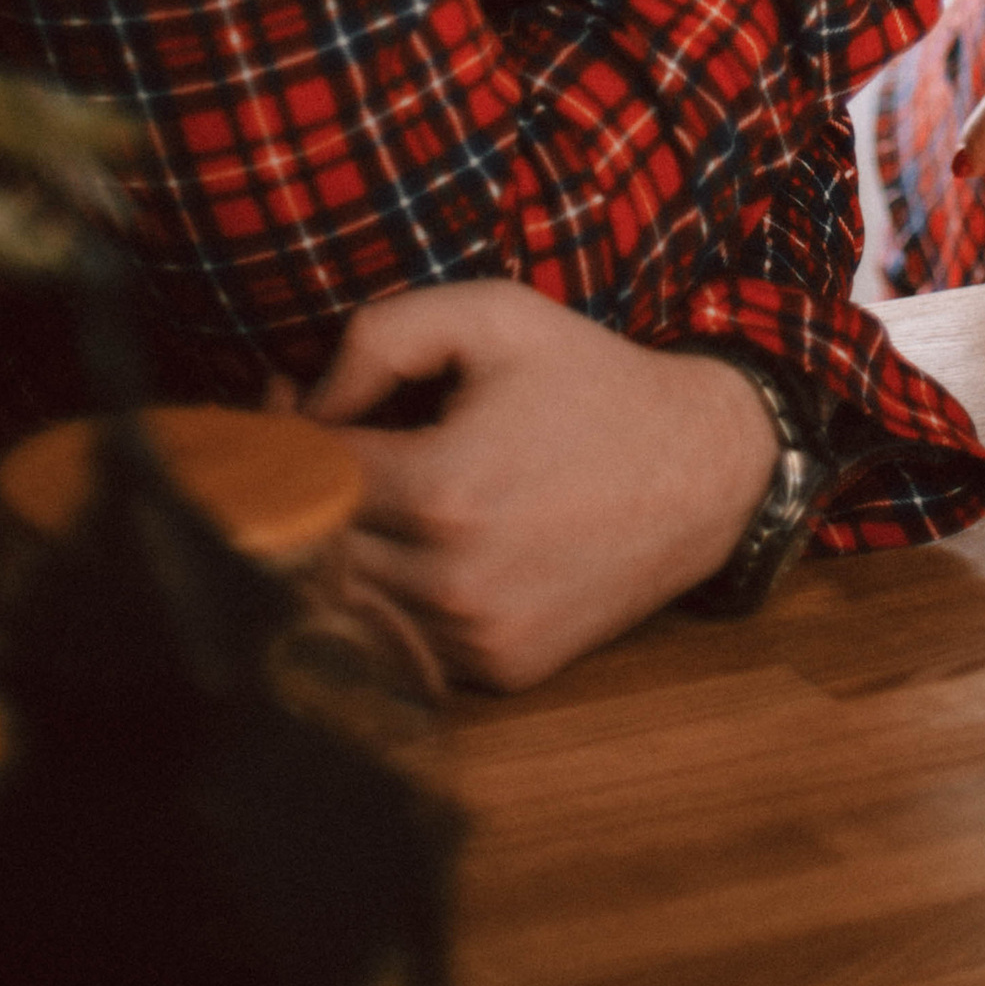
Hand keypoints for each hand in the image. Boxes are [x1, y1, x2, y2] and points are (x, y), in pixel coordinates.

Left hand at [302, 281, 778, 691]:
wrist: (701, 468)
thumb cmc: (592, 380)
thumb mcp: (495, 314)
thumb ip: (380, 337)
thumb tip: (303, 405)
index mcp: (443, 487)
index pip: (305, 473)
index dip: (282, 430)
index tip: (291, 401)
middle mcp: (452, 578)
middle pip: (316, 543)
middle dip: (304, 486)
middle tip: (322, 441)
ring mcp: (477, 636)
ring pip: (351, 602)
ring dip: (343, 546)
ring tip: (370, 489)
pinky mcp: (501, 671)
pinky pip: (404, 642)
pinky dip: (394, 597)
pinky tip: (417, 543)